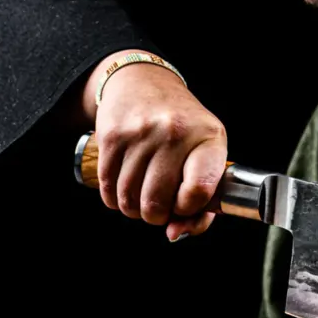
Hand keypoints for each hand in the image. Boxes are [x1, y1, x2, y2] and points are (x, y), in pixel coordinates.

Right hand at [88, 51, 226, 240]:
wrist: (144, 82)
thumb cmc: (183, 128)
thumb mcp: (206, 155)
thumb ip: (202, 204)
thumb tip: (175, 235)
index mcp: (208, 138)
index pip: (199, 192)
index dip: (189, 209)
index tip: (185, 203)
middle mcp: (174, 132)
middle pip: (156, 204)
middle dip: (157, 215)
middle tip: (160, 205)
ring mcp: (141, 134)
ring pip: (129, 201)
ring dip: (135, 210)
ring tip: (143, 196)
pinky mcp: (112, 136)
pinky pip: (108, 190)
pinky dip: (115, 199)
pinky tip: (125, 187)